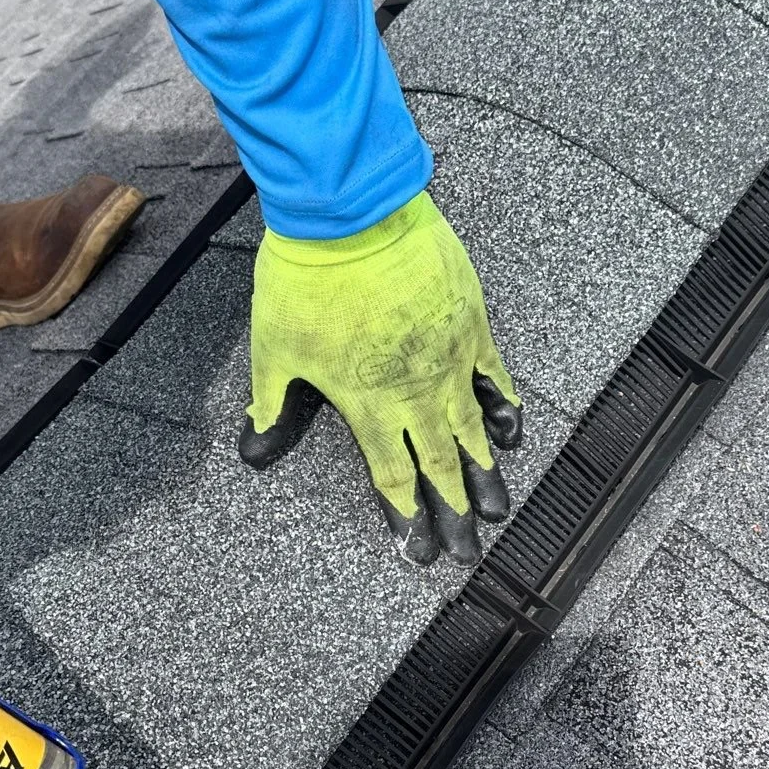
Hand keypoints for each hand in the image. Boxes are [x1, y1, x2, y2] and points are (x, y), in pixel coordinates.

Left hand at [239, 191, 521, 563]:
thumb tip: (256, 452)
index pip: (392, 476)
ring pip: (473, 431)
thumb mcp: (275, 349)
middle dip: (454, 513)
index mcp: (366, 404)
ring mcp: (448, 360)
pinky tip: (512, 433)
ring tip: (498, 510)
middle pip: (439, 466)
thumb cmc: (307, 279)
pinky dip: (504, 409)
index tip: (419, 551)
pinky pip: (494, 377)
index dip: (407, 517)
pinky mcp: (470, 324)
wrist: (352, 216)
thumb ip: (272, 406)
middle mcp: (414, 392)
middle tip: (467, 552)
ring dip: (486, 474)